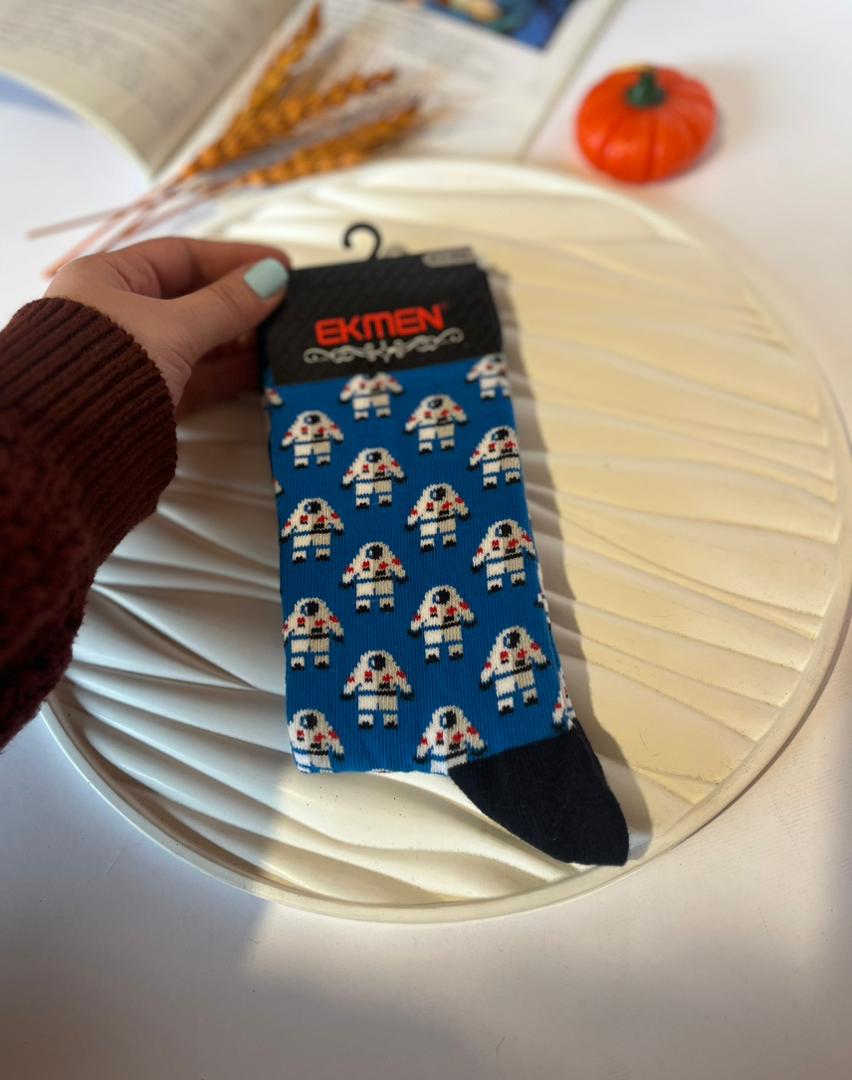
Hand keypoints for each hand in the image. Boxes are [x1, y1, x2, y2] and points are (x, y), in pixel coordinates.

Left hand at [45, 237, 289, 416]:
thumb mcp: (175, 327)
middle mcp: (118, 316)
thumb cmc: (107, 369)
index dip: (232, 258)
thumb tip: (271, 279)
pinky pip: (196, 377)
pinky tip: (260, 370)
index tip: (276, 264)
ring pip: (198, 341)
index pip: (180, 255)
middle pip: (192, 299)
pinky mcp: (148, 398)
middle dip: (241, 302)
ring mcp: (134, 359)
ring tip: (280, 338)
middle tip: (285, 303)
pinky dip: (227, 373)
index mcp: (107, 279)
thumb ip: (227, 305)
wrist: (74, 443)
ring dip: (239, 339)